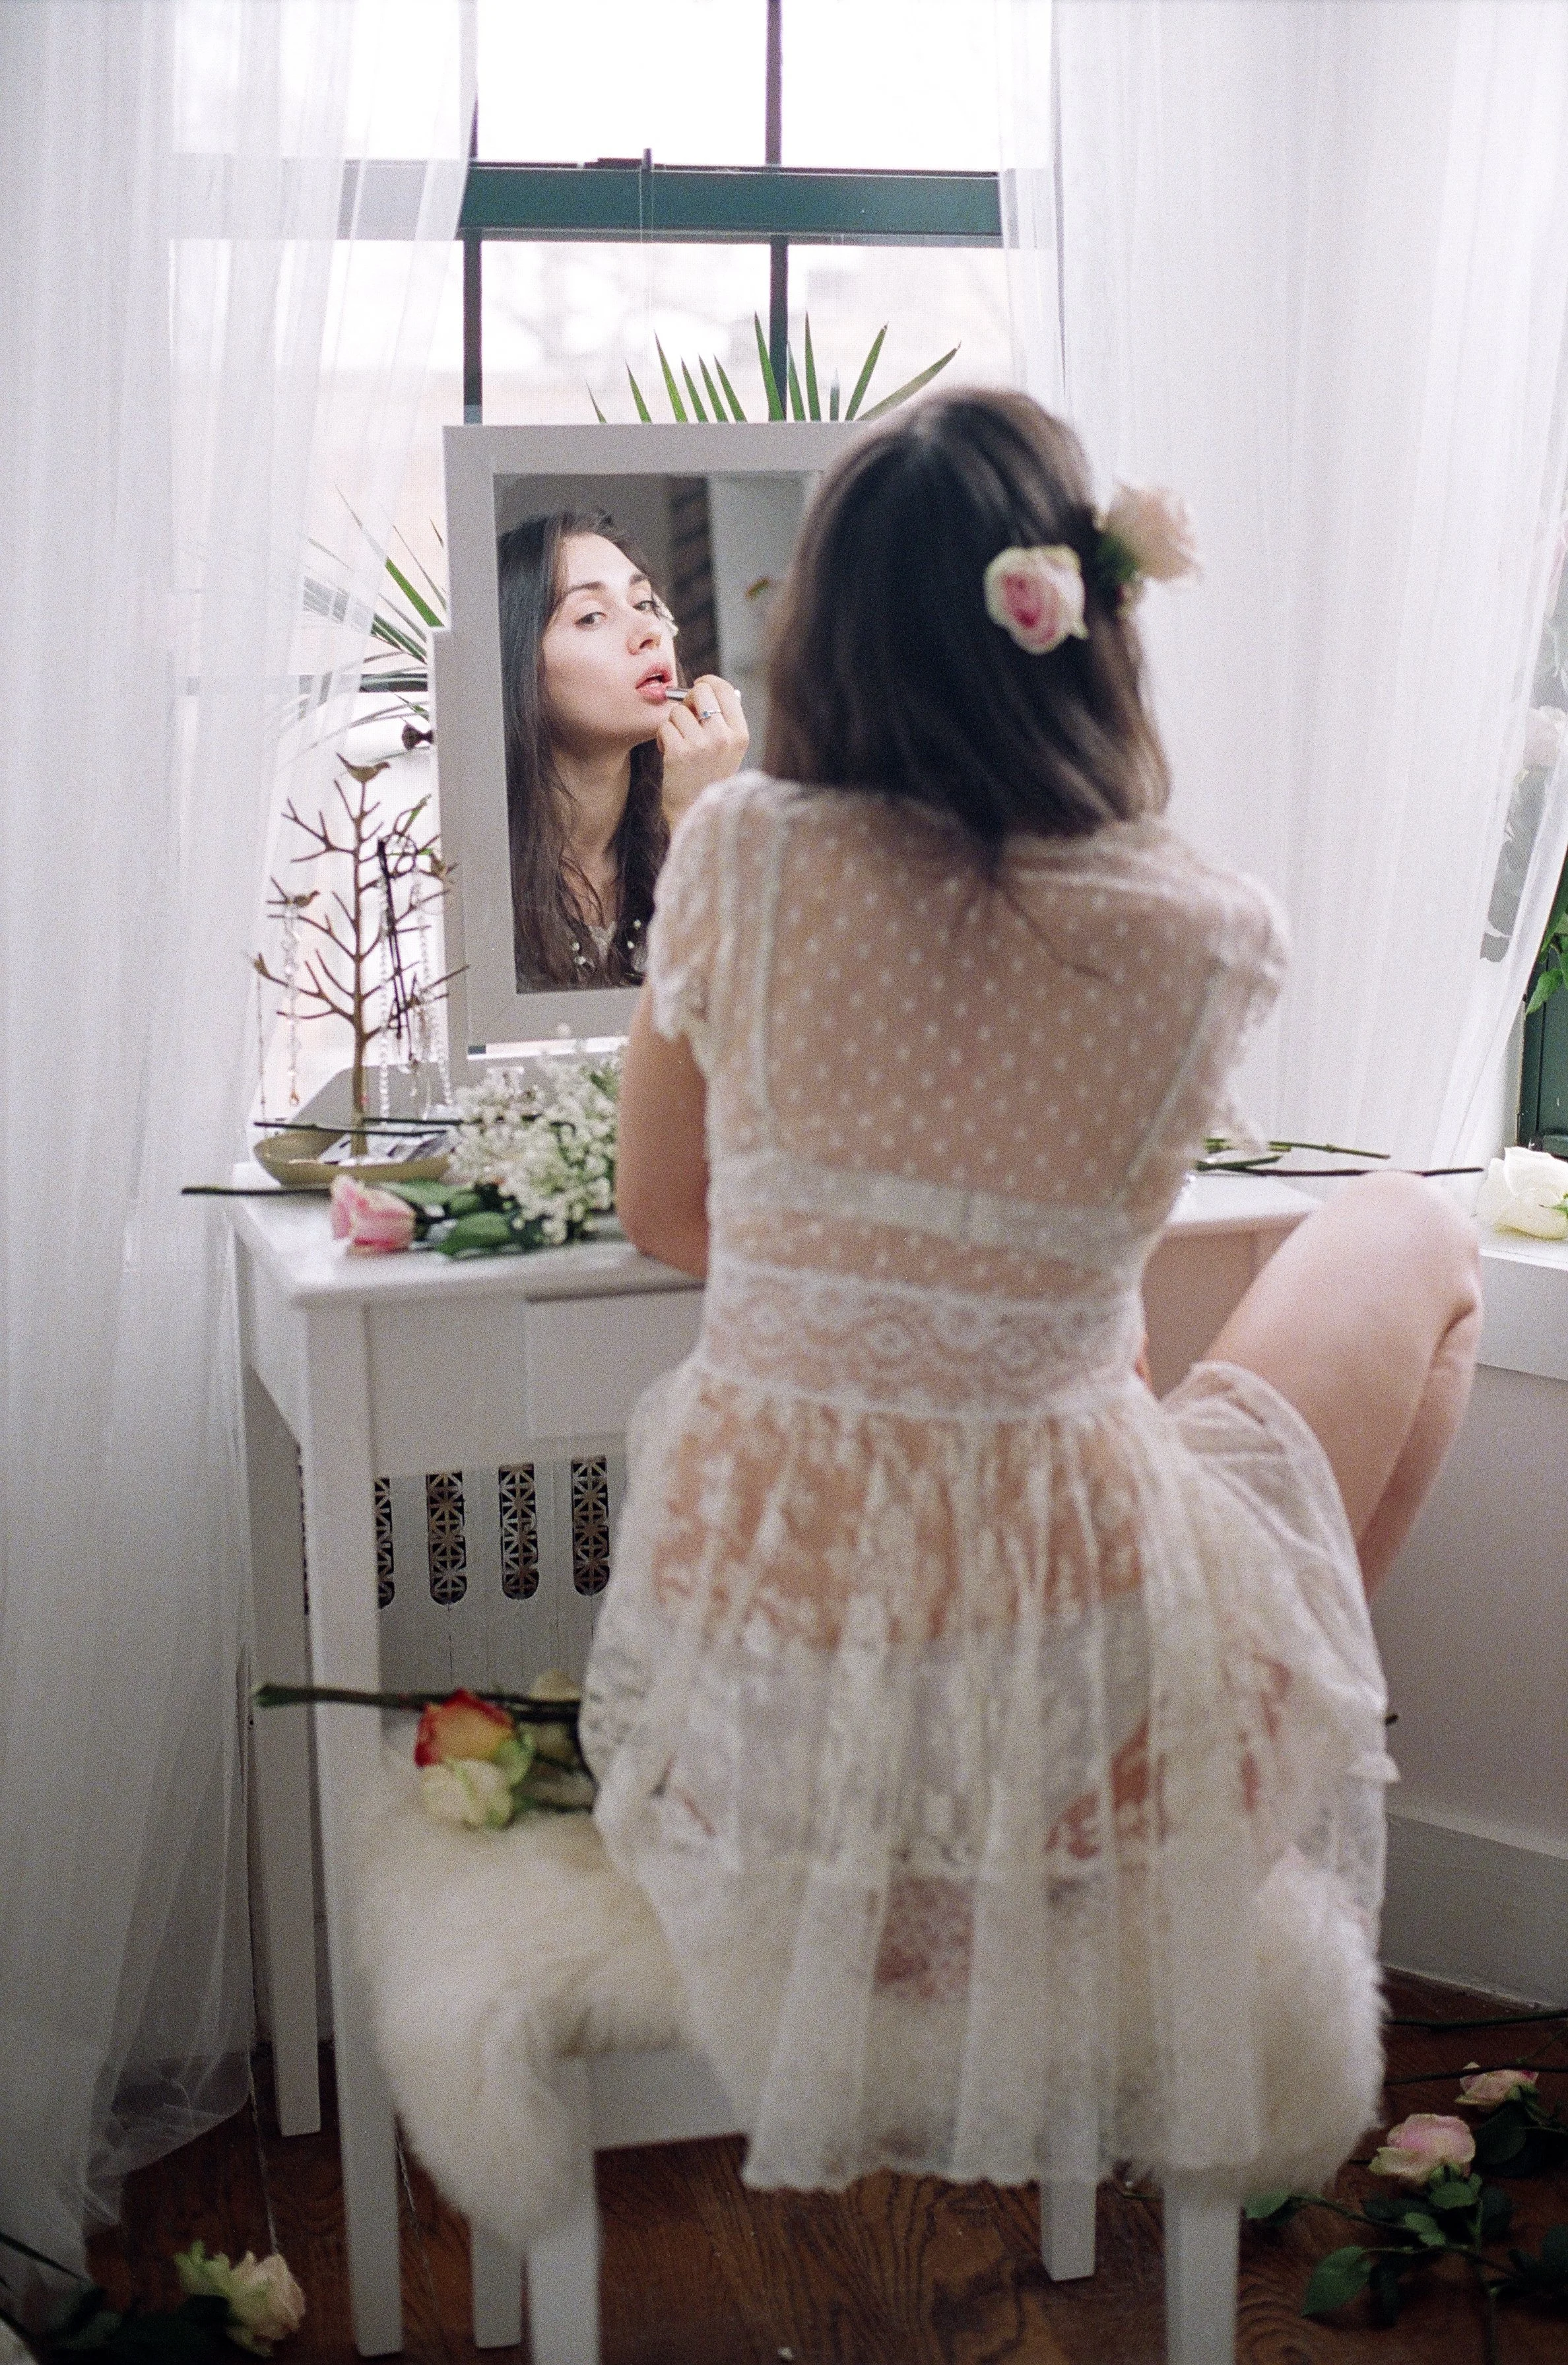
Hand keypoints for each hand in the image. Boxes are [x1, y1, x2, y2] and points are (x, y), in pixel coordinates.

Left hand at [657, 674, 747, 829]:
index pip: (724, 688)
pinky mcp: (678, 753)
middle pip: (700, 691)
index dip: (707, 683)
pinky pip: (664, 727)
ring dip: (673, 725)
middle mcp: (723, 737)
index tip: (698, 689)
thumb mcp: (729, 751)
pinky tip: (669, 753)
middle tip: (686, 717)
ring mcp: (701, 745)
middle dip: (687, 700)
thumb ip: (722, 721)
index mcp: (740, 734)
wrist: (695, 813)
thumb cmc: (708, 779)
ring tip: (679, 744)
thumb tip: (705, 687)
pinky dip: (662, 738)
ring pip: (677, 711)